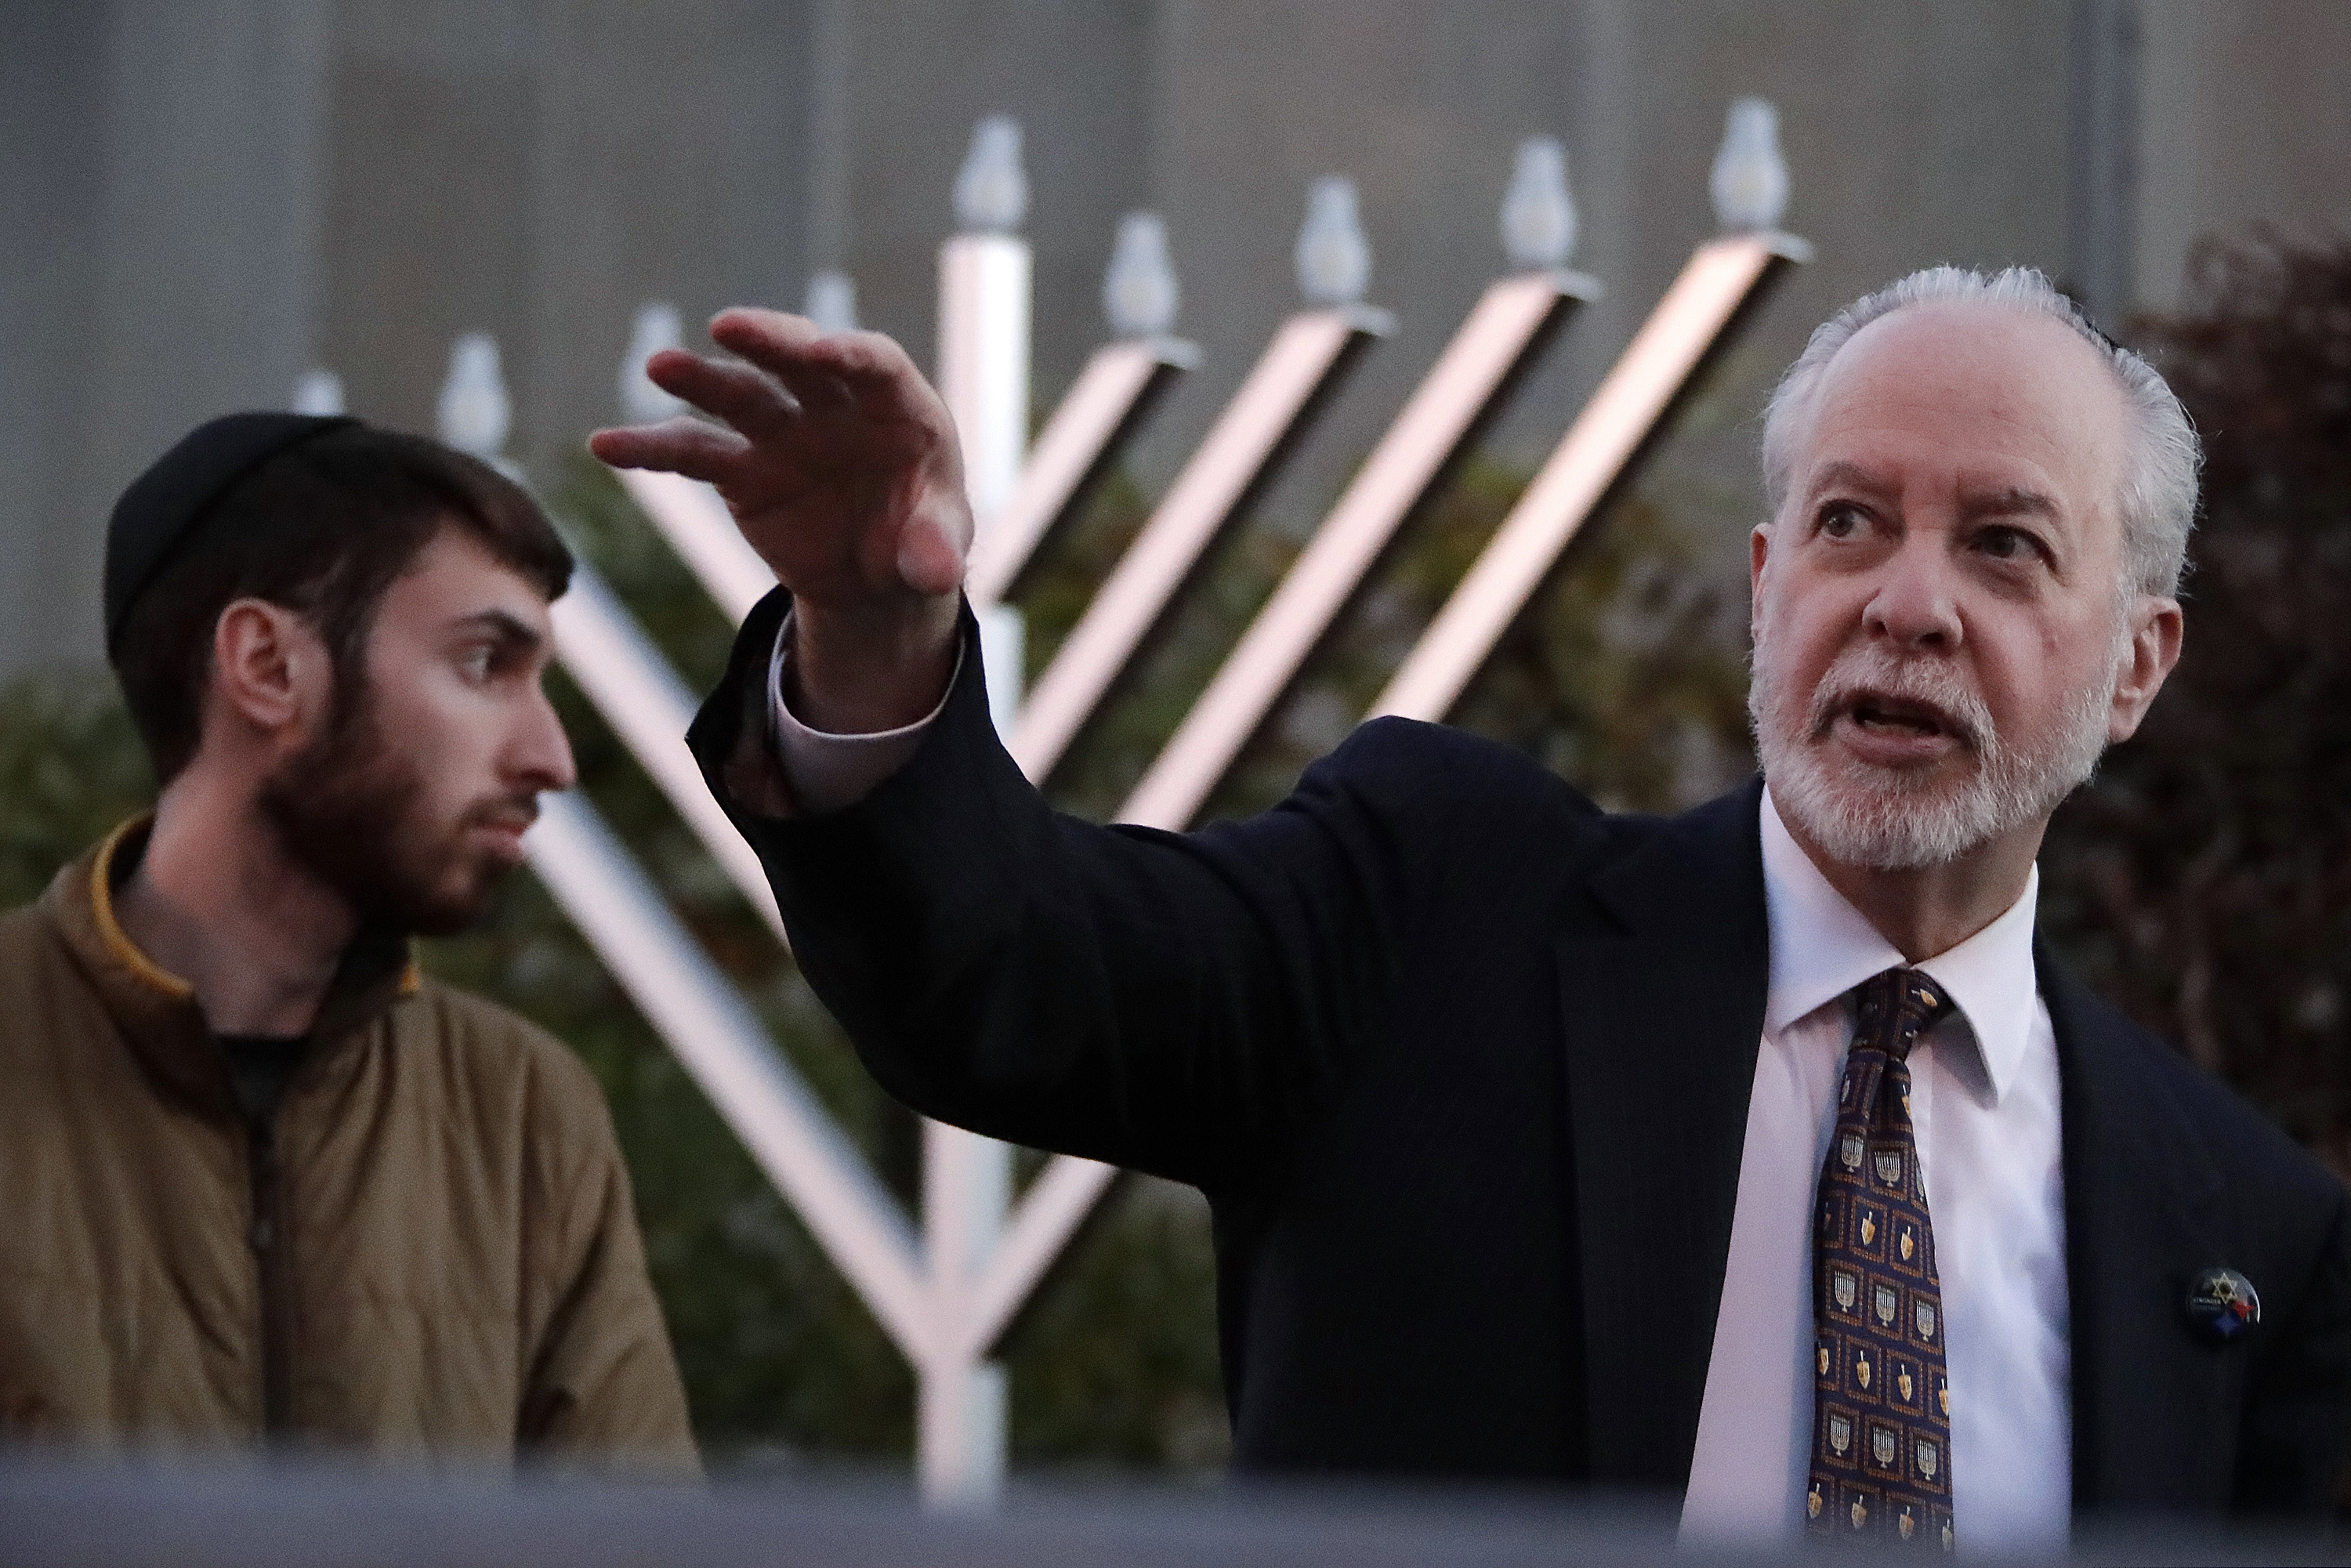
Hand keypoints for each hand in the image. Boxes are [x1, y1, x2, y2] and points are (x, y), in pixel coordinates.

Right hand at [591, 310, 965, 730]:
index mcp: (898, 411)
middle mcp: (836, 406)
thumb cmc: (919, 541)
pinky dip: (652, 449)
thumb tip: (931, 573)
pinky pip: (693, 453)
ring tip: (659, 366)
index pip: (876, 366)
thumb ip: (936, 554)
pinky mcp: (741, 469)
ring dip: (700, 380)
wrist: (876, 576)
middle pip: (800, 361)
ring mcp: (784, 432)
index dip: (851, 354)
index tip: (821, 351)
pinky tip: (607, 444)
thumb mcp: (937, 553)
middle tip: (729, 326)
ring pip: (739, 396)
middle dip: (769, 341)